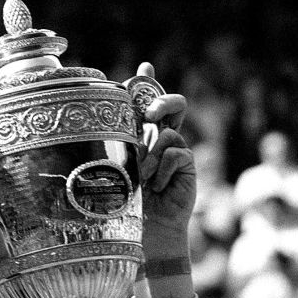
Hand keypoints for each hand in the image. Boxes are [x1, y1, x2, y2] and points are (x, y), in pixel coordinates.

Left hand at [134, 63, 195, 261]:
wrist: (148, 232)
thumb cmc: (127, 205)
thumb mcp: (119, 170)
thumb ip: (119, 144)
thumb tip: (109, 119)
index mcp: (140, 138)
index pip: (145, 103)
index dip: (148, 82)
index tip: (144, 66)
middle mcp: (161, 140)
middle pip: (171, 105)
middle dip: (161, 102)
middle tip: (149, 114)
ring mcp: (176, 152)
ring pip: (167, 133)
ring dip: (151, 156)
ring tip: (143, 179)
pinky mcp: (187, 166)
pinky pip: (176, 154)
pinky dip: (164, 170)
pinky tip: (159, 188)